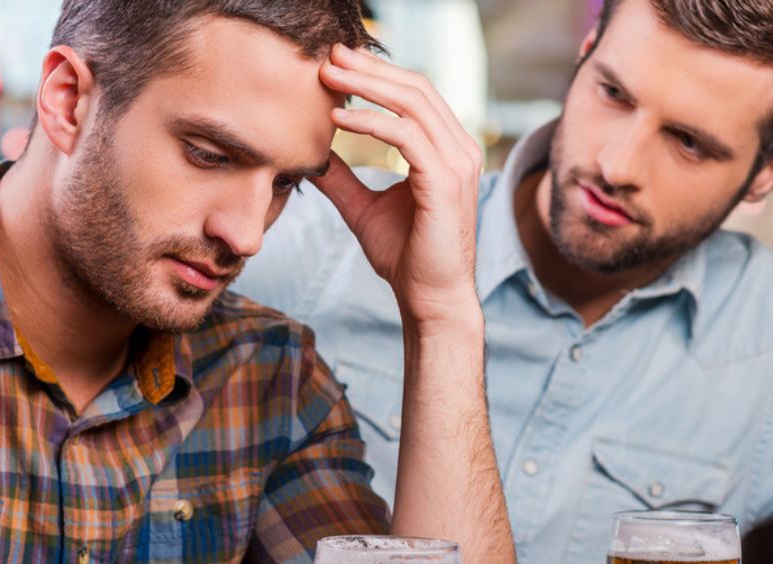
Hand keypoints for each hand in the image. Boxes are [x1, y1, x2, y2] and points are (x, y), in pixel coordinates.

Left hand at [312, 44, 482, 327]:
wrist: (429, 298)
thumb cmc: (405, 257)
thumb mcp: (364, 208)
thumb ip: (343, 178)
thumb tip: (312, 155)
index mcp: (447, 150)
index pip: (414, 95)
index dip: (377, 74)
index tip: (336, 64)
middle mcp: (460, 150)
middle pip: (416, 88)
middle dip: (370, 68)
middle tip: (329, 55)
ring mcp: (457, 164)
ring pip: (412, 104)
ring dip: (367, 86)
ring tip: (328, 77)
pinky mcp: (445, 182)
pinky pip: (406, 136)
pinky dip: (370, 122)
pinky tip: (337, 118)